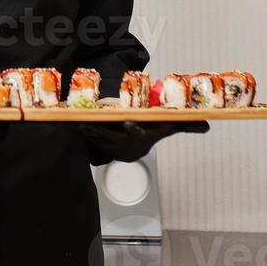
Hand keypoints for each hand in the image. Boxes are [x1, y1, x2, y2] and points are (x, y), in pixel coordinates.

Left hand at [77, 119, 209, 164]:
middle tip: (91, 121)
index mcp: (136, 139)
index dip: (134, 131)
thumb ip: (183, 124)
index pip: (137, 135)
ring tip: (73, 120)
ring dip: (81, 130)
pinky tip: (59, 120)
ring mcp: (102, 142)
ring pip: (91, 135)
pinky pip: (79, 132)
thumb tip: (207, 124)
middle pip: (110, 136)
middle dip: (100, 131)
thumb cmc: (144, 131)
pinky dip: (70, 127)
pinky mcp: (89, 137)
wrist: (124, 146)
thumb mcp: (163, 127)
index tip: (130, 124)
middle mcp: (118, 144)